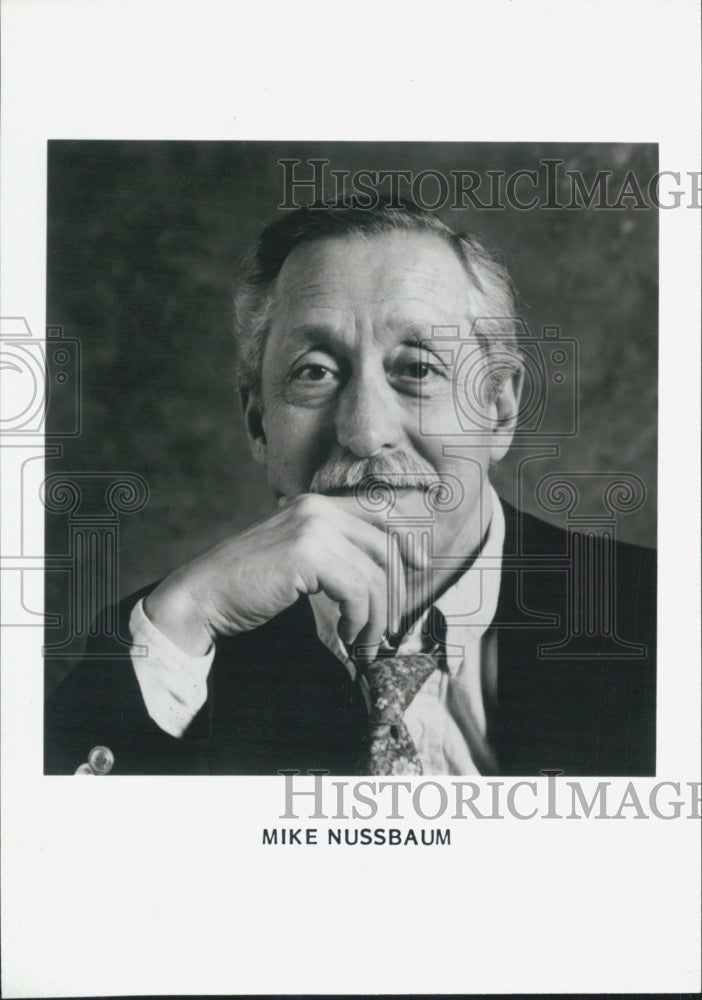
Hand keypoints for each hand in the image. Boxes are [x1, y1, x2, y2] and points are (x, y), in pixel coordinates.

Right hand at [143, 493, 426, 659]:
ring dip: (375, 618)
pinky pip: (357, 590)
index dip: (405, 542)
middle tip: (386, 629)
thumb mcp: (296, 561)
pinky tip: (346, 636)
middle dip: (393, 593)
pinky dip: (359, 620)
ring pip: (374, 575)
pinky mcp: (307, 553)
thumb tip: (383, 574)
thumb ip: (332, 556)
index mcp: (315, 505)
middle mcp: (317, 508)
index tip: (419, 568)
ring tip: (361, 642)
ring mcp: (312, 527)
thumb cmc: (247, 586)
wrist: (202, 597)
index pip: (379, 515)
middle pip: (383, 548)